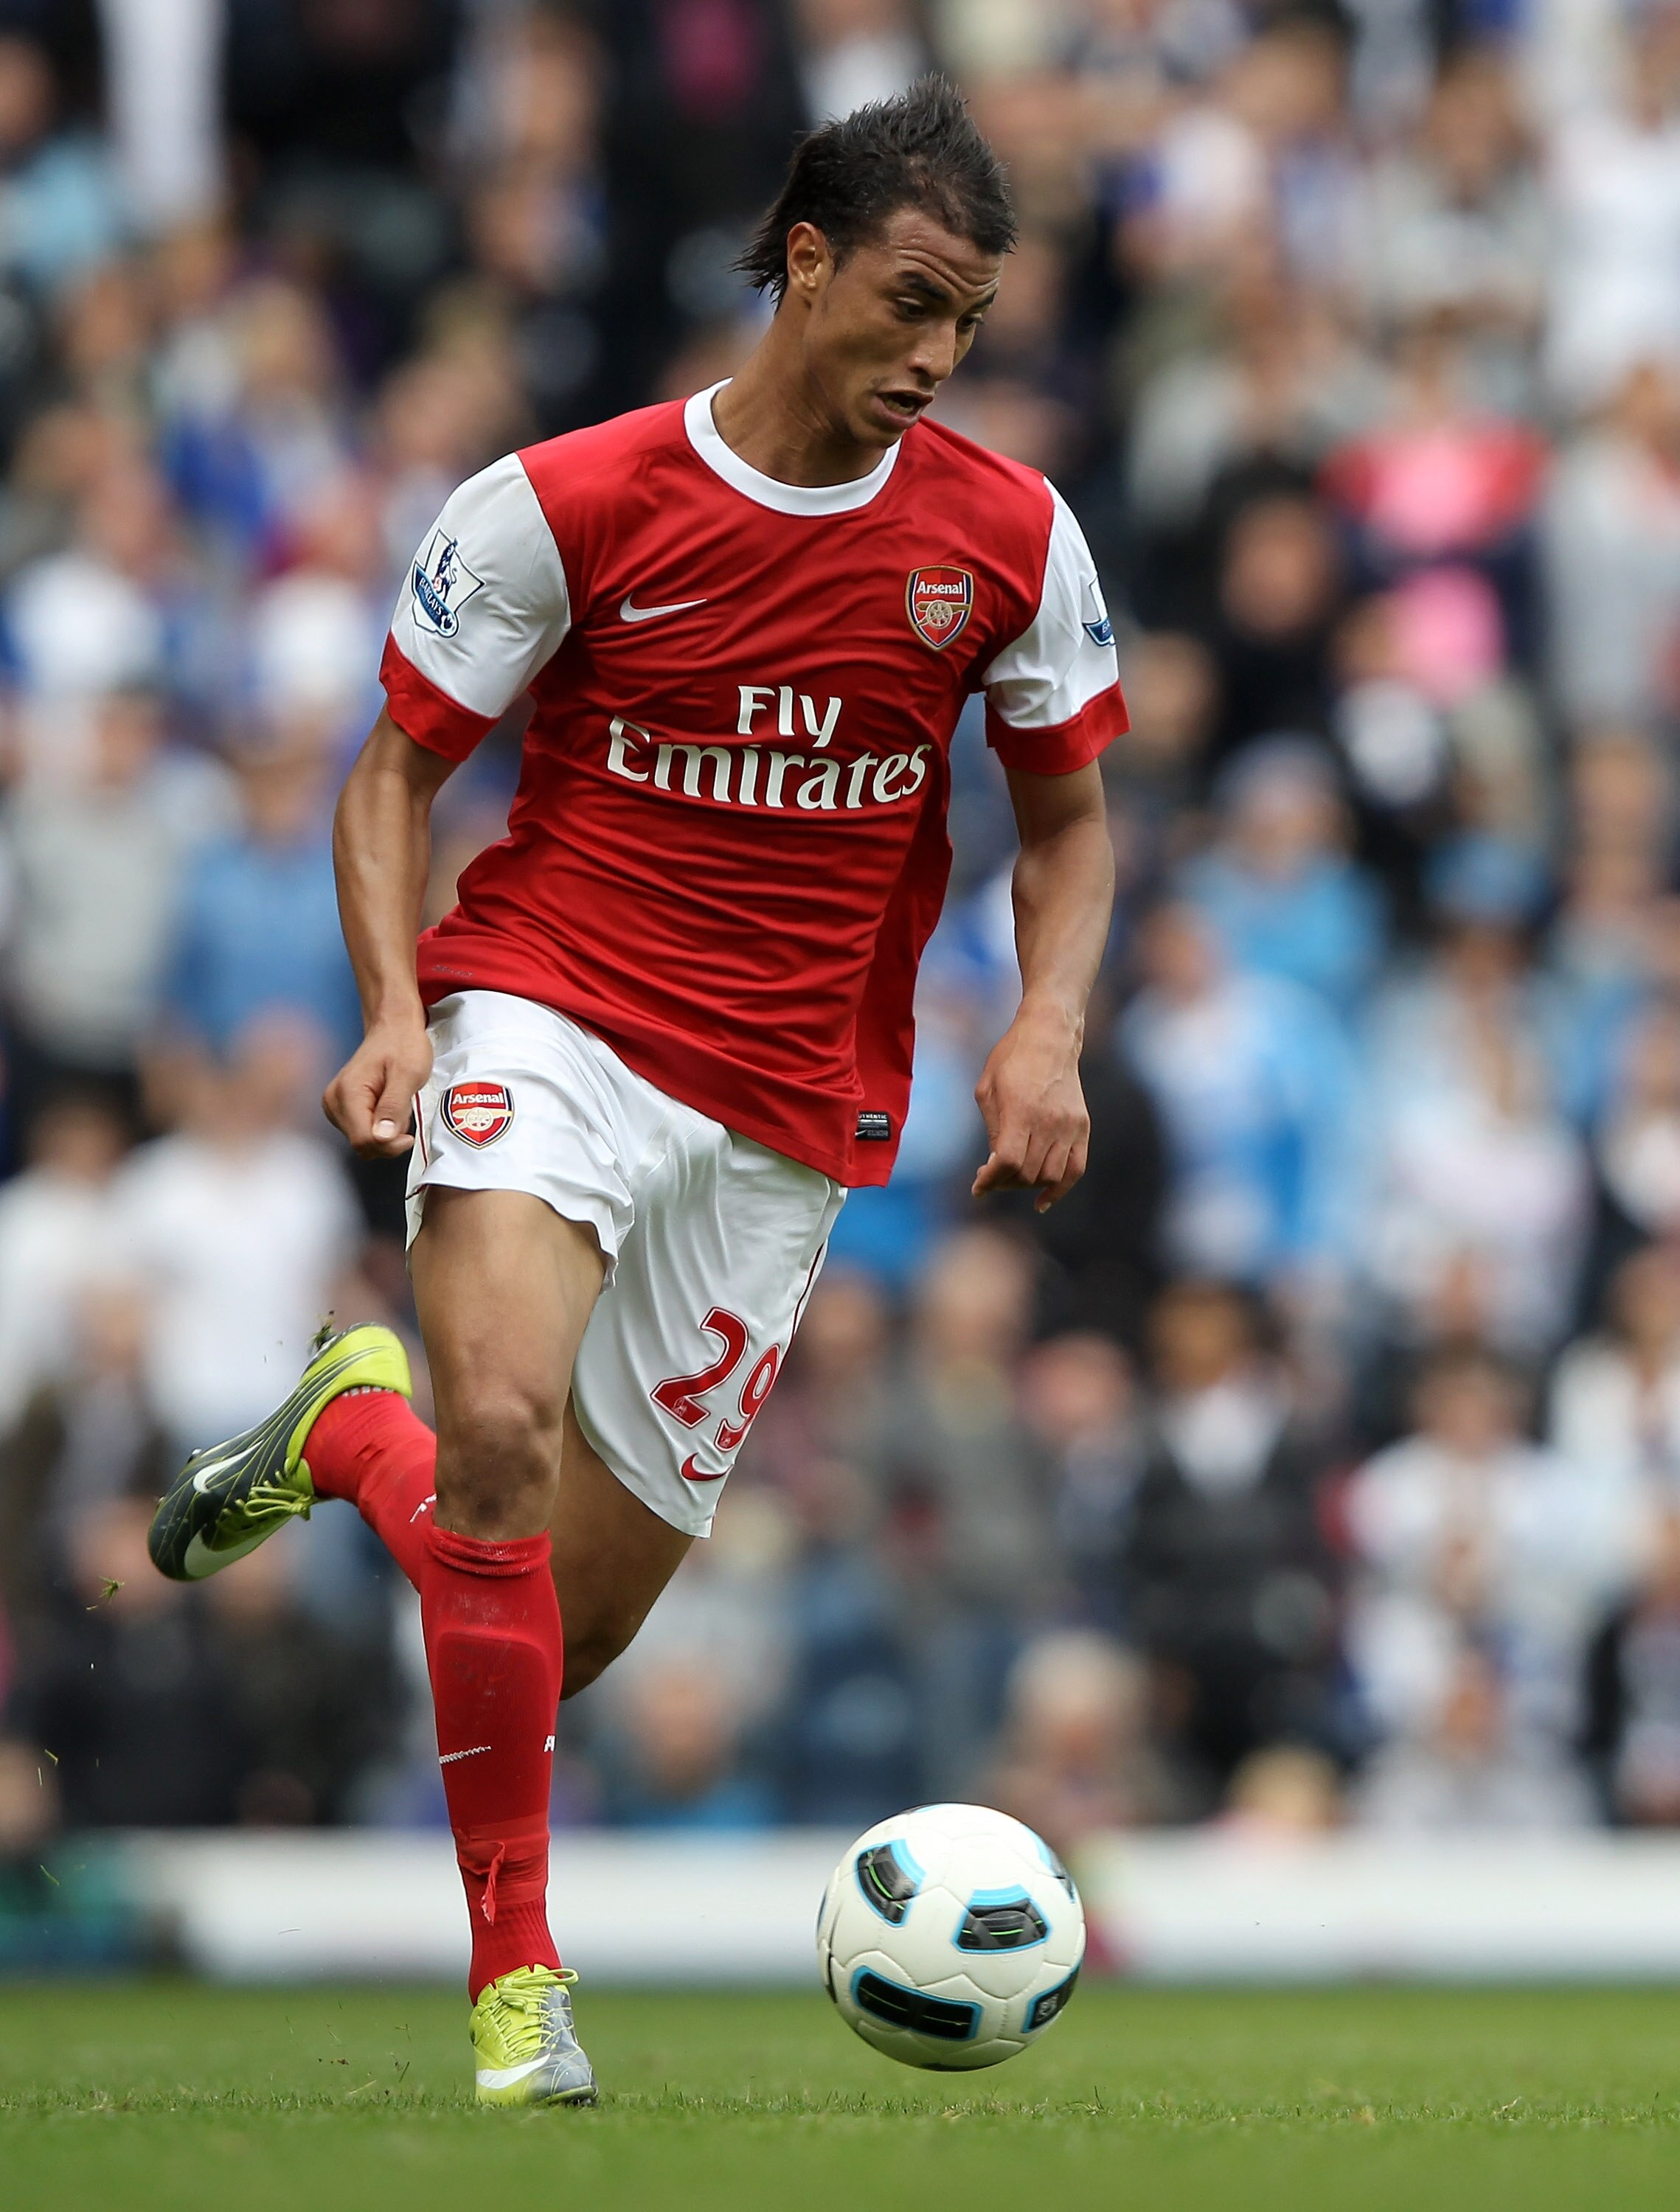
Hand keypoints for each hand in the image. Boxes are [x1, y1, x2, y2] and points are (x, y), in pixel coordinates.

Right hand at [323, 1017, 431, 1158]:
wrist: (393, 1029)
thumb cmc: (402, 1045)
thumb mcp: (408, 1075)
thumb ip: (394, 1107)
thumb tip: (382, 1137)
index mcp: (347, 1092)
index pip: (363, 1140)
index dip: (389, 1144)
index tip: (408, 1135)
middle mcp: (334, 1101)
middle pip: (361, 1144)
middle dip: (389, 1138)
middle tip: (403, 1110)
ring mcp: (335, 1106)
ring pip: (363, 1141)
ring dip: (386, 1132)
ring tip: (396, 1104)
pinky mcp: (341, 1109)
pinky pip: (362, 1132)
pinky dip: (380, 1126)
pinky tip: (387, 1107)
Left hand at [971, 1001, 1089, 1213]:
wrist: (1051, 1036)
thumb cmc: (1011, 1058)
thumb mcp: (987, 1090)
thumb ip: (992, 1130)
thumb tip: (995, 1166)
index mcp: (1021, 1110)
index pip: (1006, 1161)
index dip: (989, 1180)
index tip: (978, 1187)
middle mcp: (1049, 1121)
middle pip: (1026, 1173)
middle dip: (1003, 1182)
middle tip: (990, 1176)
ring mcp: (1069, 1126)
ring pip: (1049, 1176)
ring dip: (1026, 1184)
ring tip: (1012, 1176)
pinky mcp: (1082, 1127)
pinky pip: (1075, 1169)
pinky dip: (1060, 1189)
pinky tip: (1042, 1201)